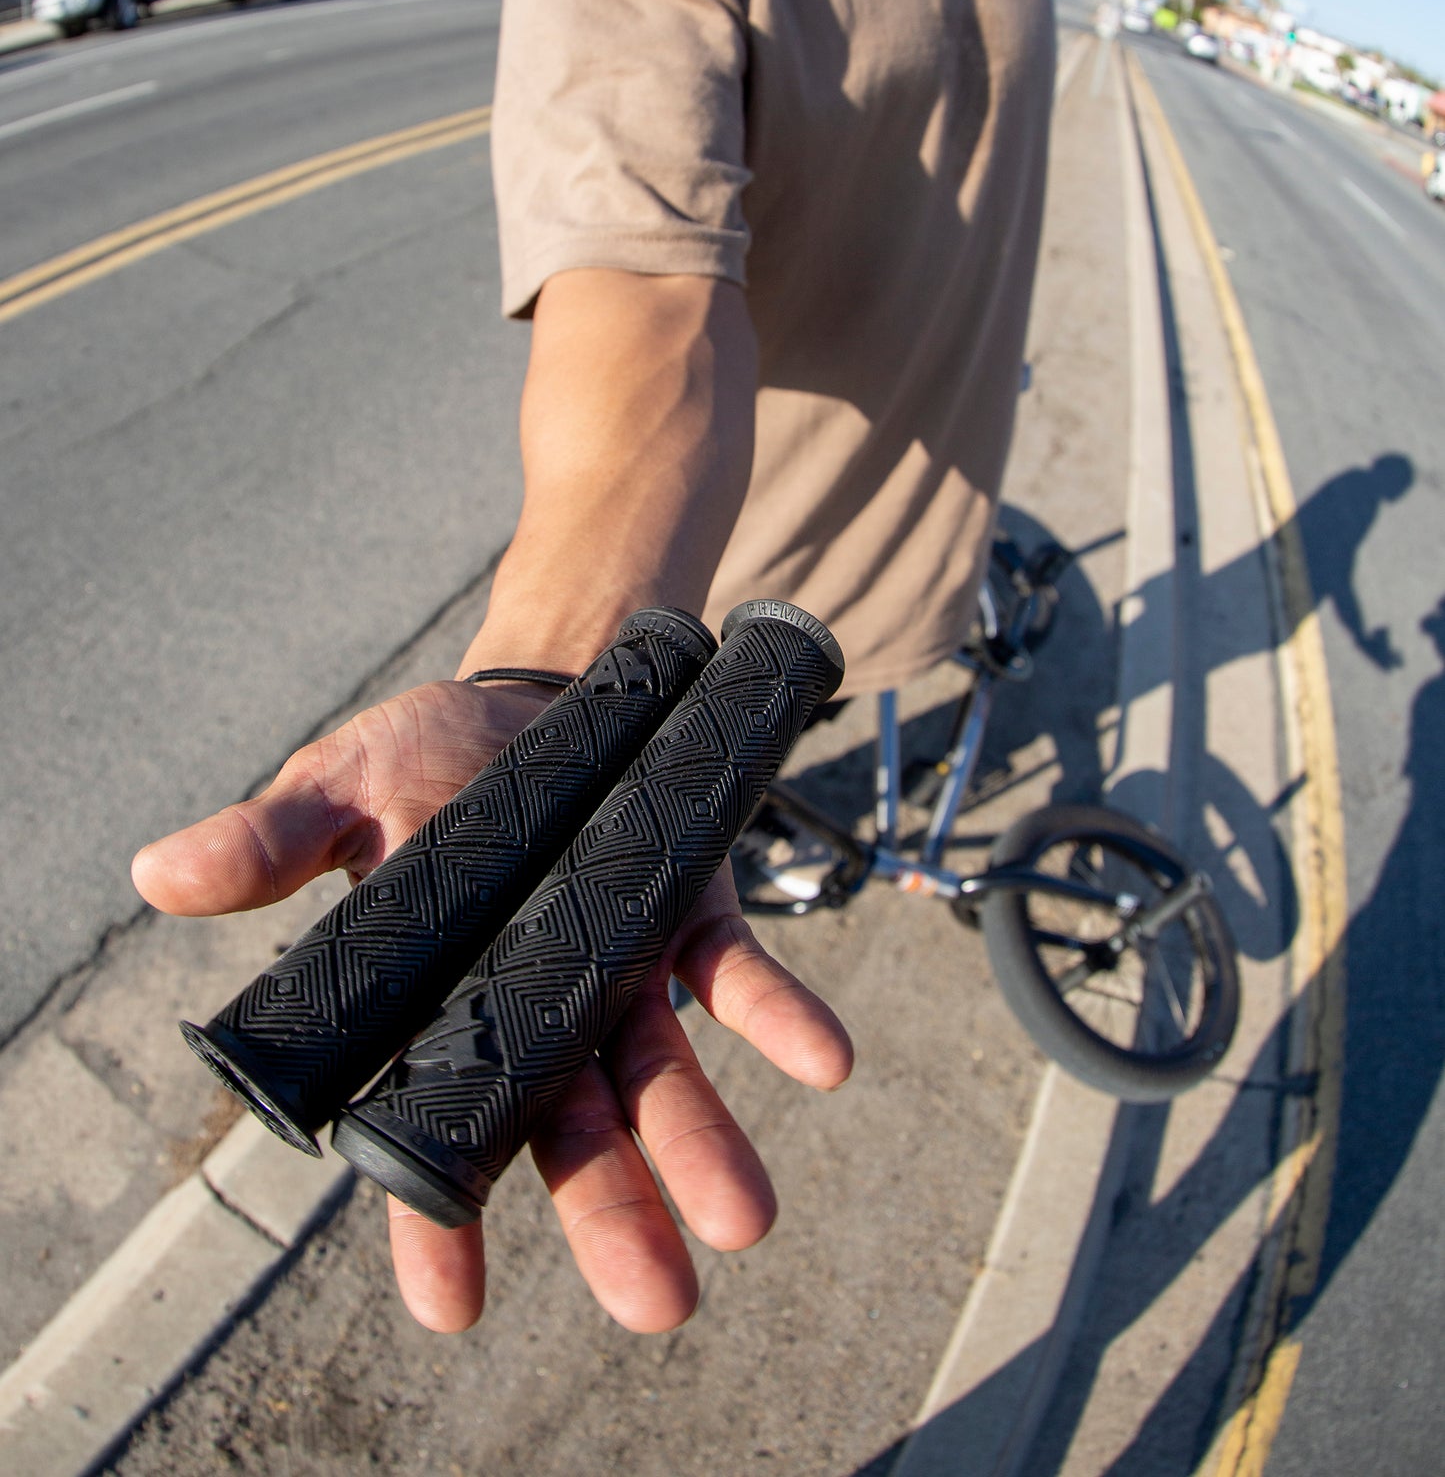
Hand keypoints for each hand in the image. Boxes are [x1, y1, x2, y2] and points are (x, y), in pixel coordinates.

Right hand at [132, 680, 852, 1334]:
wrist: (545, 690)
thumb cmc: (431, 760)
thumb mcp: (343, 783)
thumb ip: (270, 840)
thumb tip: (158, 876)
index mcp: (443, 1000)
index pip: (431, 1124)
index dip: (434, 1216)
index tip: (450, 1309)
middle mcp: (538, 1008)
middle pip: (567, 1126)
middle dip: (610, 1212)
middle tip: (654, 1304)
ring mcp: (622, 971)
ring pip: (658, 1074)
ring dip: (703, 1144)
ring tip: (744, 1219)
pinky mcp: (692, 918)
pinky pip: (738, 978)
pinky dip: (780, 1018)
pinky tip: (825, 1059)